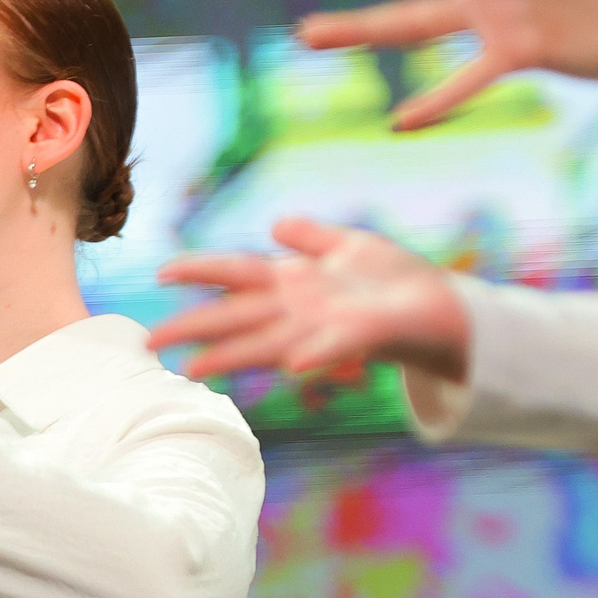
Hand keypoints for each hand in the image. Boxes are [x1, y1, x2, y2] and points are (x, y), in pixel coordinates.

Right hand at [148, 218, 469, 382]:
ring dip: (232, 356)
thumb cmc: (395, 280)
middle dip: (194, 328)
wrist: (446, 307)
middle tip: (151, 345)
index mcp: (293, 282)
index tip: (161, 274)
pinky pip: (335, 346)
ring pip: (268, 340)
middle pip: (238, 315)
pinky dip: (316, 353)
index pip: (236, 272)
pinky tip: (294, 362)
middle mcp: (300, 309)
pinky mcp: (363, 336)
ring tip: (195, 370)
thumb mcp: (350, 246)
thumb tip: (275, 228)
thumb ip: (311, 238)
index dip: (199, 271)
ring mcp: (326, 326)